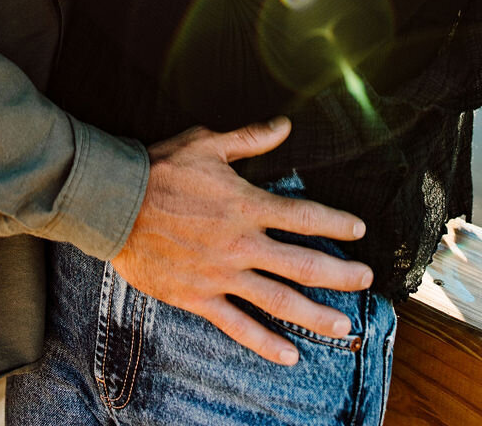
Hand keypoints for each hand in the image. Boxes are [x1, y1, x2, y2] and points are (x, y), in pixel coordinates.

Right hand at [113, 118, 372, 365]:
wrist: (114, 203)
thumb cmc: (160, 168)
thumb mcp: (206, 143)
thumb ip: (250, 138)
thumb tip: (285, 125)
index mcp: (246, 204)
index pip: (303, 216)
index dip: (336, 223)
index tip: (360, 231)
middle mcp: (241, 243)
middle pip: (304, 264)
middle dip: (341, 274)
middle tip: (366, 280)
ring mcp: (222, 274)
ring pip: (279, 301)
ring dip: (316, 315)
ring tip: (345, 326)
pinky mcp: (199, 297)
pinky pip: (239, 326)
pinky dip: (266, 344)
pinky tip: (289, 355)